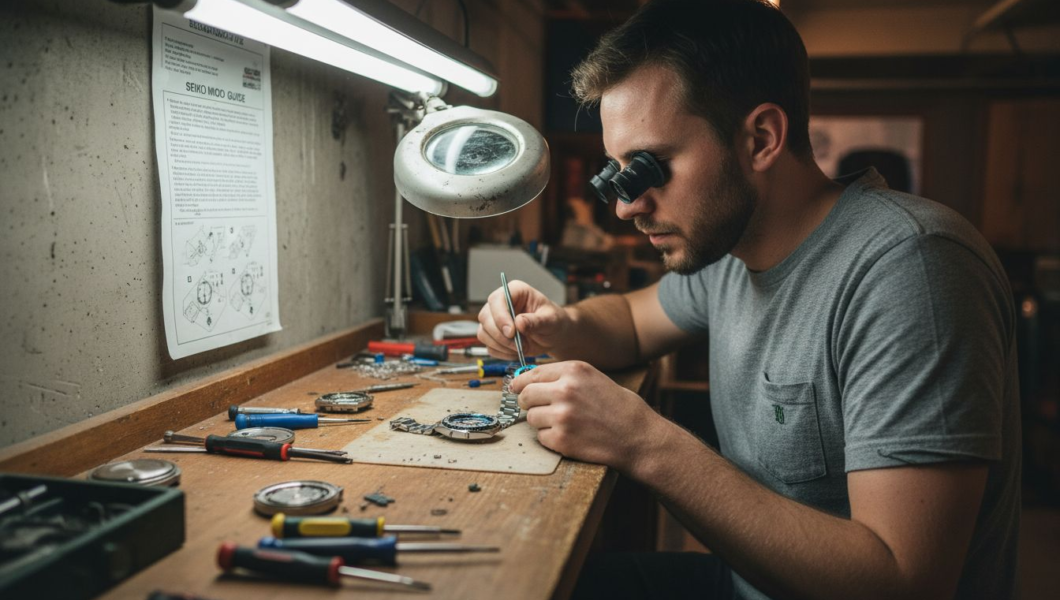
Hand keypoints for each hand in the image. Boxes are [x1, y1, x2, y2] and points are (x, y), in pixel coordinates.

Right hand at [477, 280, 570, 358]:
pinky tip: (516, 352)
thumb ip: (536, 321)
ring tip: (521, 348)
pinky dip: (502, 353)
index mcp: (515, 292)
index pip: (497, 299)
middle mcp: (501, 303)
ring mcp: (494, 319)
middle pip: (485, 317)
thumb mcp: (551, 320)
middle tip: (518, 345)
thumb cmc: (554, 322)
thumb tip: (519, 322)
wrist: (553, 336)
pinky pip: (489, 346)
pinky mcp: (493, 335)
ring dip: (501, 346)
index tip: (511, 332)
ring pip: (483, 333)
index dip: (500, 316)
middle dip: (500, 335)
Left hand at [509, 361, 658, 470]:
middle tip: (541, 408)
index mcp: (574, 371)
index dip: (522, 383)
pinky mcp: (561, 439)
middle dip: (530, 403)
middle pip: (526, 395)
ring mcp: (562, 416)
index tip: (517, 388)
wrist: (637, 436)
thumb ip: (563, 376)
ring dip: (542, 422)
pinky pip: (541, 437)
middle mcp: (565, 390)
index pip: (532, 374)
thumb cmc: (617, 406)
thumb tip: (528, 379)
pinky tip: (570, 436)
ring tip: (565, 423)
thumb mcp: (592, 378)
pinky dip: (551, 439)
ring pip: (531, 418)